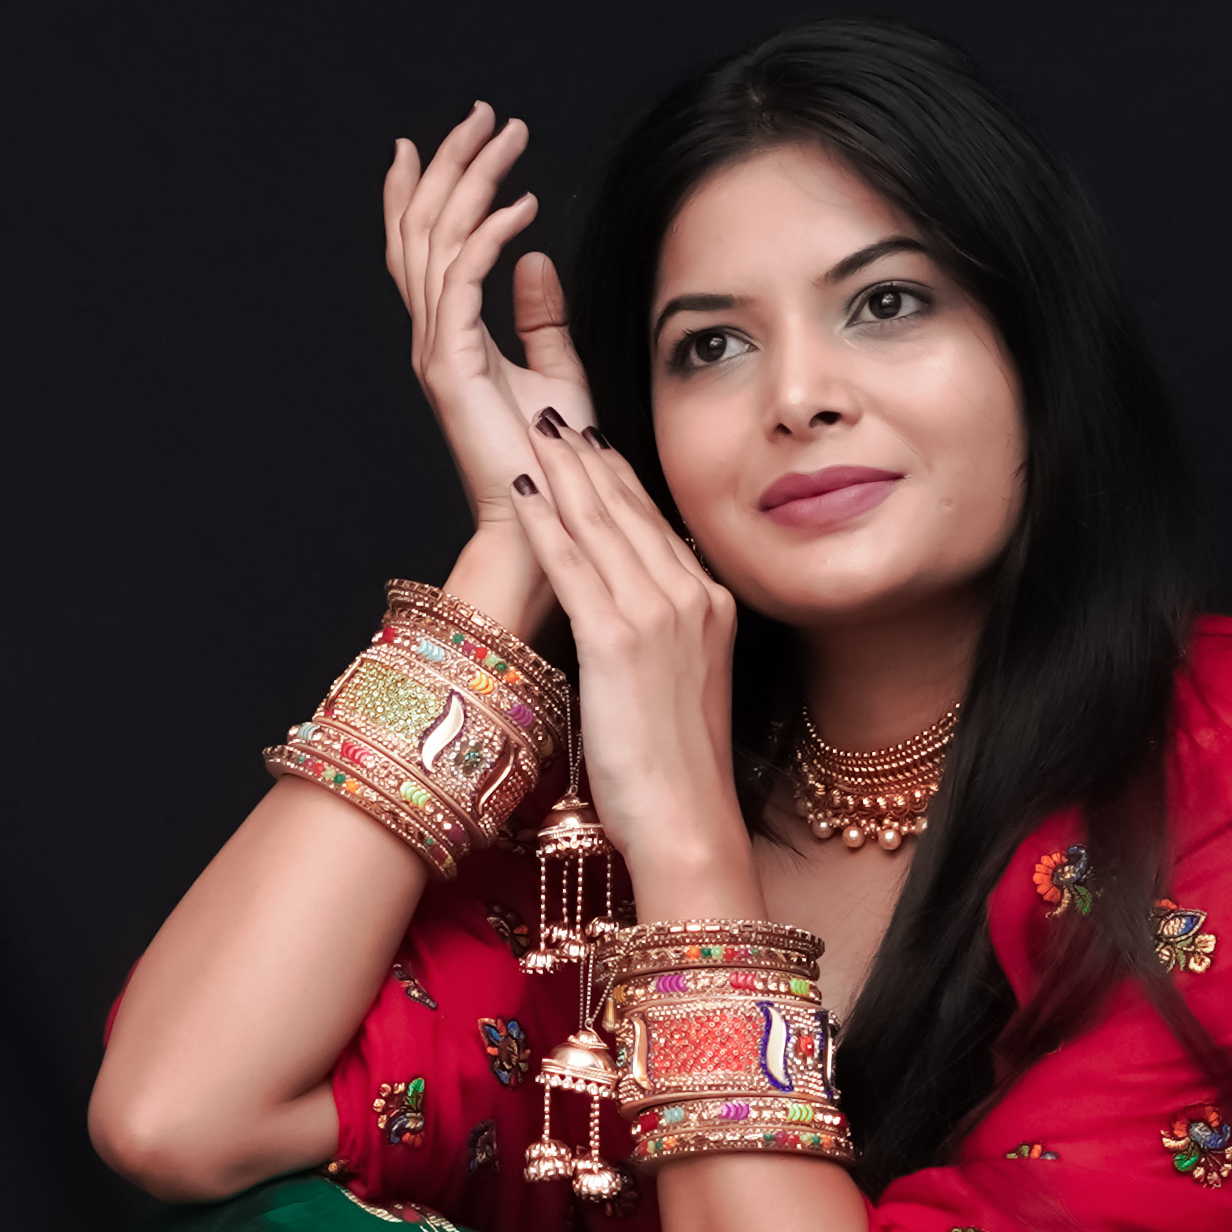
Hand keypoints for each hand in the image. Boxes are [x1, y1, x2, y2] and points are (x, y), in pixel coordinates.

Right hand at [384, 108, 592, 571]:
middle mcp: (433, 335)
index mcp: (449, 335)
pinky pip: (463, 278)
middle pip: (424, 228)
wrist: (542, 522)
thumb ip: (540, 317)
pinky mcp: (451, 362)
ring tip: (506, 137)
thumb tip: (536, 259)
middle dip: (450, 163)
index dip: (423, 189)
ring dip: (472, 180)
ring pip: (439, 240)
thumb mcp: (556, 372)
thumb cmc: (554, 462)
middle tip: (484, 115)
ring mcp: (436, 348)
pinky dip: (489, 233)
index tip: (431, 138)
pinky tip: (524, 204)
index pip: (423, 246)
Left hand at [510, 421, 755, 910]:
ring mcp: (656, 616)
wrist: (688, 820)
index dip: (617, 477)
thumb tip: (634, 615)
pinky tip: (522, 489)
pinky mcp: (616, 641)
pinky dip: (546, 521)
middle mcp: (689, 598)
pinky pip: (573, 564)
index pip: (655, 524)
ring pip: (599, 524)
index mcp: (710, 606)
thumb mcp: (686, 685)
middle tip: (555, 411)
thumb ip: (668, 637)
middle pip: (628, 510)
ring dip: (562, 471)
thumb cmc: (679, 771)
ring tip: (533, 429)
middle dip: (587, 456)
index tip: (590, 443)